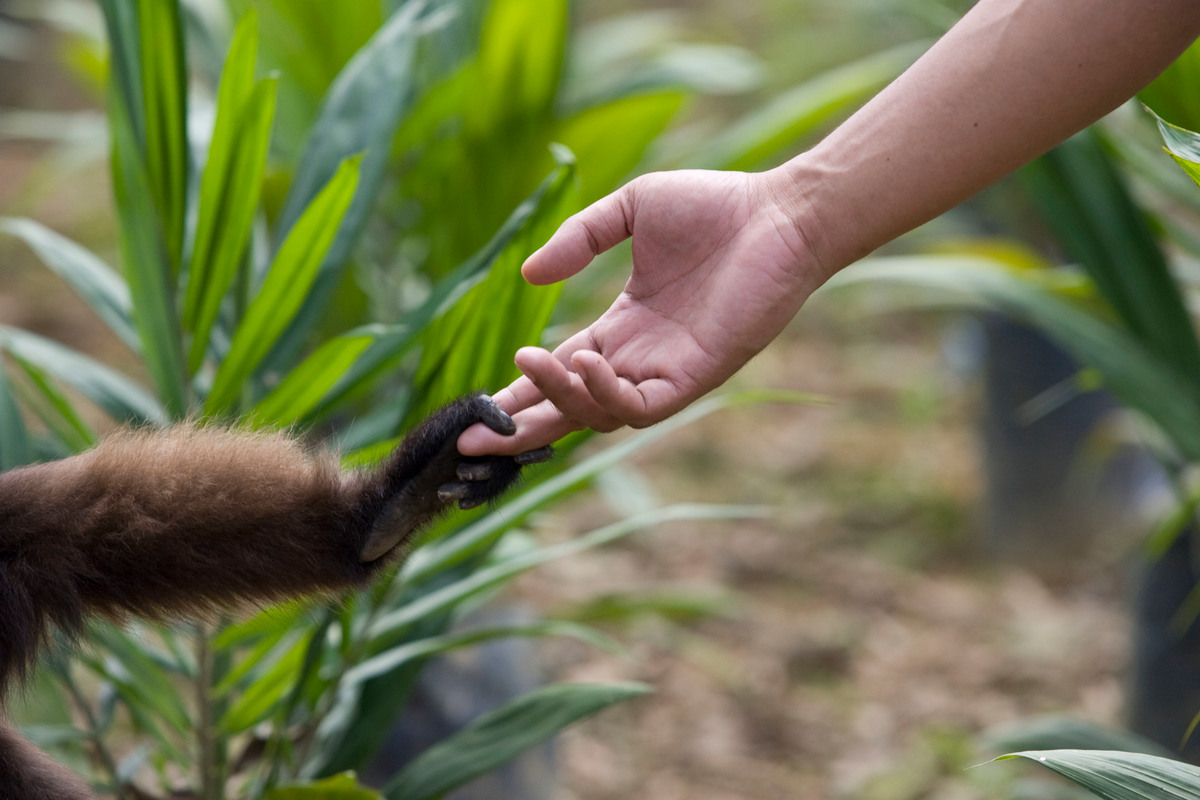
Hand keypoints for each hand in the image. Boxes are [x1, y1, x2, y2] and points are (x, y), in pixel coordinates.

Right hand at [458, 168, 824, 455]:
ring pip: (598, 412)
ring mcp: (665, 372)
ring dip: (557, 397)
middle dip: (519, 426)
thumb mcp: (629, 211)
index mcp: (623, 326)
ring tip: (530, 364)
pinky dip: (606, 393)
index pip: (560, 369)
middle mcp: (639, 358)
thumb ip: (579, 241)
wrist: (778, 214)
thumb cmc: (714, 207)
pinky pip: (640, 408)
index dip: (520, 389)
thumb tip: (530, 276)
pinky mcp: (694, 377)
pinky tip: (584, 360)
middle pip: (568, 407)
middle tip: (470, 438)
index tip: (477, 404)